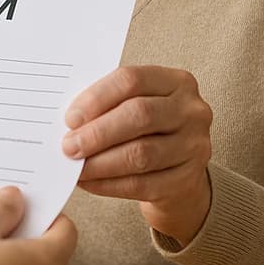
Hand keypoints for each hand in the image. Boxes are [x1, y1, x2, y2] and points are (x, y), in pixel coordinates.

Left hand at [62, 66, 212, 246]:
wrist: (180, 168)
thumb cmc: (148, 128)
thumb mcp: (136, 104)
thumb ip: (109, 104)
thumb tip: (71, 121)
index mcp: (176, 81)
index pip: (131, 80)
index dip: (97, 98)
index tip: (70, 118)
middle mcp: (191, 111)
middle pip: (138, 115)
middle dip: (97, 133)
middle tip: (69, 146)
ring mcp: (194, 145)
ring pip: (140, 154)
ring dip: (100, 163)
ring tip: (76, 167)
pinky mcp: (187, 179)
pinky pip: (142, 184)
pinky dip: (109, 184)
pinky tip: (90, 182)